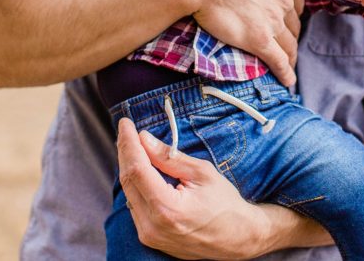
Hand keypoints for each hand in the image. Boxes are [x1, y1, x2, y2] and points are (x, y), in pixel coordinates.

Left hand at [116, 118, 277, 259]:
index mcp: (167, 208)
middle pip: (127, 181)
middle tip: (127, 130)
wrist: (237, 238)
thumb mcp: (202, 172)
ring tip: (134, 147)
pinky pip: (134, 205)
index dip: (129, 144)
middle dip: (126, 152)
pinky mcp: (149, 238)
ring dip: (129, 168)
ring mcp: (149, 235)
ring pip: (128, 193)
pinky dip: (136, 185)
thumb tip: (144, 139)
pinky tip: (141, 170)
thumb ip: (170, 156)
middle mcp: (152, 225)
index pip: (137, 169)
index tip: (126, 124)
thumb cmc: (225, 204)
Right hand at [187, 0, 303, 85]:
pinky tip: (287, 81)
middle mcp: (284, 0)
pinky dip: (285, 72)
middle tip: (286, 41)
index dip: (290, 12)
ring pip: (289, 44)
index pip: (295, 1)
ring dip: (290, 55)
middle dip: (291, 33)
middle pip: (294, 23)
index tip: (286, 19)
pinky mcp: (260, 39)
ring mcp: (274, 20)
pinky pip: (279, 60)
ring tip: (288, 64)